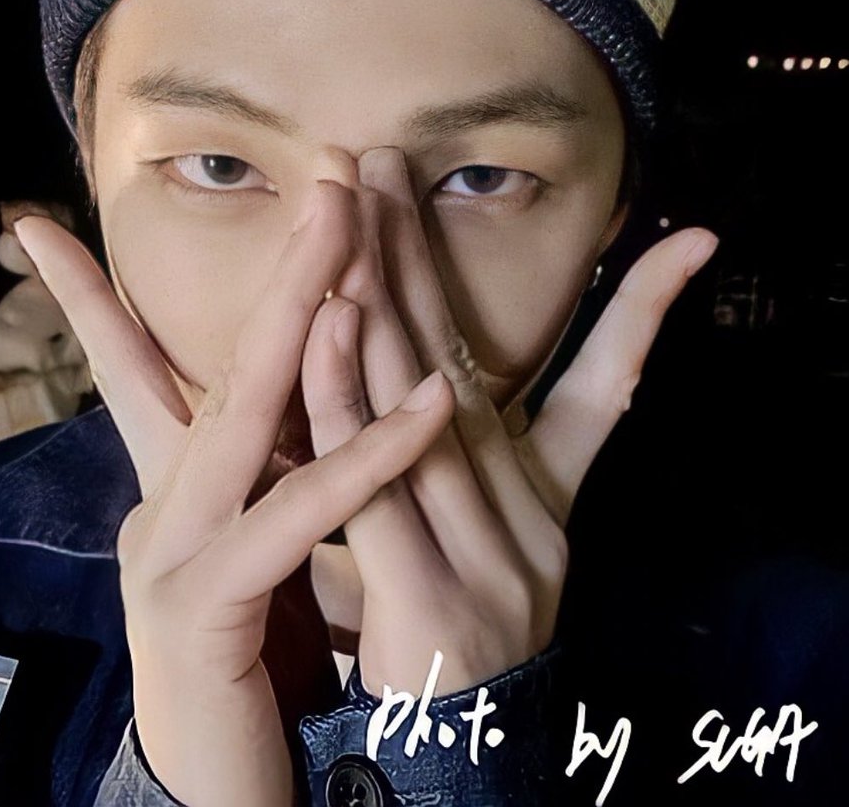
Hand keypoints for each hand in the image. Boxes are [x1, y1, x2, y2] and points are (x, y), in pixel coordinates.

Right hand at [13, 182, 454, 806]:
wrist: (212, 782)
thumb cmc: (244, 659)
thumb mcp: (249, 549)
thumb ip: (264, 475)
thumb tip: (283, 409)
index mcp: (176, 487)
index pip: (130, 368)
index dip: (84, 295)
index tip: (36, 225)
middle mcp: (162, 503)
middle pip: (225, 363)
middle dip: (281, 268)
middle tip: (325, 178)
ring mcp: (175, 549)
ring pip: (247, 413)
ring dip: (307, 317)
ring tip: (356, 234)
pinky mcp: (207, 605)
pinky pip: (298, 516)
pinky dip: (363, 454)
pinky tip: (432, 398)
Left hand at [305, 147, 719, 698]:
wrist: (450, 757)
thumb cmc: (450, 632)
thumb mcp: (488, 541)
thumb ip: (474, 456)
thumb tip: (451, 380)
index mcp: (548, 498)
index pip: (581, 373)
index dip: (574, 285)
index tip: (501, 202)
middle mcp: (531, 520)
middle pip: (466, 363)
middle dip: (416, 253)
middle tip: (376, 158)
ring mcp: (489, 560)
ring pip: (422, 407)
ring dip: (382, 296)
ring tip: (353, 205)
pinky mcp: (429, 601)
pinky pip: (378, 486)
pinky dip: (348, 400)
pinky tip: (324, 322)